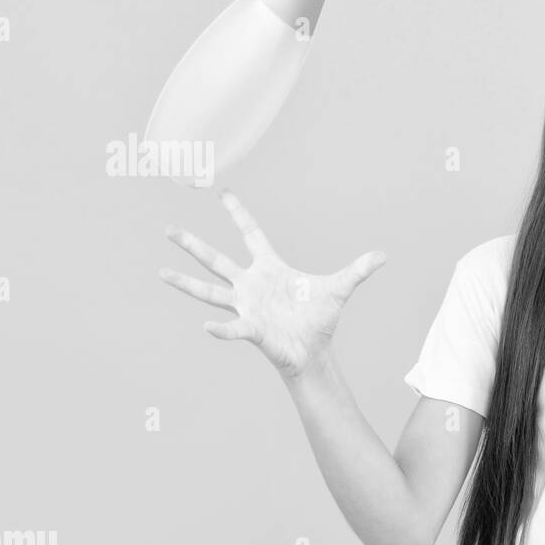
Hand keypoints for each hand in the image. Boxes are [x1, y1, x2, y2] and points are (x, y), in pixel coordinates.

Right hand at [159, 189, 385, 379]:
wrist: (314, 352)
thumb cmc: (319, 320)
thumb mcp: (340, 289)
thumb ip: (358, 270)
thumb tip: (384, 254)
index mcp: (270, 268)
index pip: (251, 234)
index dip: (238, 214)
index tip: (221, 192)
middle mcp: (251, 285)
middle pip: (216, 260)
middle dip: (192, 245)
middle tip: (167, 229)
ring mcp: (246, 307)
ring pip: (210, 292)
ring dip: (186, 283)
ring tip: (161, 272)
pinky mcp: (252, 330)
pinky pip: (233, 327)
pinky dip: (222, 329)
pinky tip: (207, 327)